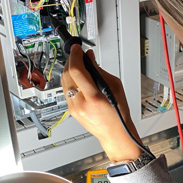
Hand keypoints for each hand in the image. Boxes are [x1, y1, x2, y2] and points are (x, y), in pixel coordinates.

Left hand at [61, 45, 142, 161]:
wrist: (115, 134)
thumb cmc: (118, 114)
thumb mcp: (115, 87)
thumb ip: (100, 71)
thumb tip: (90, 59)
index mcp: (93, 97)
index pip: (76, 70)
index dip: (75, 56)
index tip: (77, 49)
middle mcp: (80, 104)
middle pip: (67, 75)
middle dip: (71, 61)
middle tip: (78, 54)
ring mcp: (74, 109)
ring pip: (64, 82)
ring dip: (69, 70)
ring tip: (78, 64)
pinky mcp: (71, 111)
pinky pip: (66, 91)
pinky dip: (70, 81)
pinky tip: (78, 78)